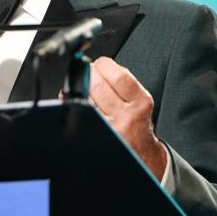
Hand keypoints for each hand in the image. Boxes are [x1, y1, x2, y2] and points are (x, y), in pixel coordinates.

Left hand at [88, 57, 168, 180]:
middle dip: (89, 73)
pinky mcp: (97, 135)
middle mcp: (126, 115)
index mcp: (140, 101)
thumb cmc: (136, 121)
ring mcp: (110, 127)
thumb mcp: (139, 100)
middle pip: (97, 85)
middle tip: (89, 71)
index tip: (101, 63)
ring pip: (85, 98)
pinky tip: (78, 101)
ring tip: (85, 86)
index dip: (104, 64)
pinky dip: (76, 102)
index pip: (119, 76)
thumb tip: (97, 65)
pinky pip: (81, 113)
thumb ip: (123, 82)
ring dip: (80, 87)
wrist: (141, 151)